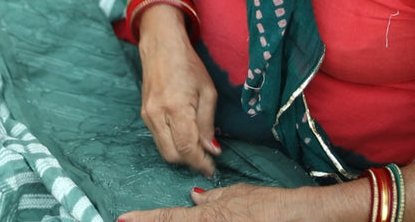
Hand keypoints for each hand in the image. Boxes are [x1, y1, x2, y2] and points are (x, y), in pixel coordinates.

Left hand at [117, 183, 318, 220]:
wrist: (294, 219)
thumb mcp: (236, 195)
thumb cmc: (266, 205)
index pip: (167, 219)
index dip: (143, 220)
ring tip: (157, 218)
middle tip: (136, 220)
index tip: (122, 220)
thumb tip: (194, 197)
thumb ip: (211, 199)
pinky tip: (197, 215)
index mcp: (205, 218)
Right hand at [139, 5, 219, 176]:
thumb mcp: (207, 90)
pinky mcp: (143, 114)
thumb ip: (208, 122)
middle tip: (207, 159)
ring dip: (181, 154)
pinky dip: (172, 143)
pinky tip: (184, 136)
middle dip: (191, 161)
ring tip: (197, 148)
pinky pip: (158, 138)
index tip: (212, 168)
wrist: (161, 47)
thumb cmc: (189, 64)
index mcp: (176, 108)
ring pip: (164, 150)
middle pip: (173, 155)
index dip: (201, 163)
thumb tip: (212, 150)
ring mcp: (147, 115)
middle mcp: (157, 115)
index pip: (188, 148)